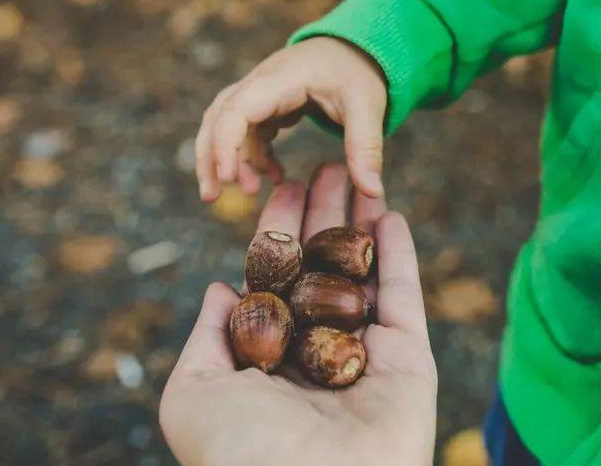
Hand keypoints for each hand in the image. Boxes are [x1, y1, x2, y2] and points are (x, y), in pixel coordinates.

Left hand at [160, 164, 436, 465]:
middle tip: (329, 164)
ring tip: (362, 173)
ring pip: (364, 274)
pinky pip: (404, 298)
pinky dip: (401, 256)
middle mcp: (317, 350)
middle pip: (323, 266)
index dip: (280, 229)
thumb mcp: (193, 395)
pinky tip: (391, 214)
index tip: (286, 185)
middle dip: (325, 215)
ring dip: (363, 223)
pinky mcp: (408, 361)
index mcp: (268, 356)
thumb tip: (220, 286)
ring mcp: (364, 354)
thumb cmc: (239, 453)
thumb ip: (206, 338)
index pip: (276, 278)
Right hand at [195, 37, 387, 201]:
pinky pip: (247, 131)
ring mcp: (260, 91)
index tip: (229, 178)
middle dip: (211, 157)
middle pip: (219, 116)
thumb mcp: (368, 107)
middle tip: (212, 196)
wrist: (357, 47)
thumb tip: (373, 192)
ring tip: (245, 192)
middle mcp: (262, 81)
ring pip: (225, 124)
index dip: (226, 143)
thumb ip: (367, 147)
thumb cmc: (359, 72)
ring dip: (228, 159)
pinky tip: (273, 177)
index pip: (238, 108)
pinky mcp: (266, 103)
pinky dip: (253, 155)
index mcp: (283, 78)